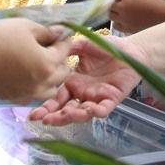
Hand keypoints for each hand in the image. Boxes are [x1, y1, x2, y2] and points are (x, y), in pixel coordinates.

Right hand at [0, 18, 72, 104]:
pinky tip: (28, 76)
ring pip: (51, 90)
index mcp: (48, 64)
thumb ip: (47, 32)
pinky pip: (33, 96)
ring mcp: (28, 93)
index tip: (62, 33)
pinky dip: (36, 87)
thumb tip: (60, 32)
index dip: (65, 39)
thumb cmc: (0, 38)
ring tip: (43, 65)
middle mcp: (42, 83)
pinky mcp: (14, 98)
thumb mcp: (26, 27)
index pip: (65, 51)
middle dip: (61, 60)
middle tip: (52, 48)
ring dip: (52, 78)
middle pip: (63, 73)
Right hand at [28, 35, 144, 124]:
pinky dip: (97, 112)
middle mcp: (82, 93)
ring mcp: (96, 97)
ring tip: (65, 114)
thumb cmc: (107, 48)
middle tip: (45, 120)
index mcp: (73, 82)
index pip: (56, 97)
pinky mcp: (112, 99)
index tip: (34, 113)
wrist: (130, 50)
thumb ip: (69, 47)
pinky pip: (103, 108)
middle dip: (55, 117)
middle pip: (66, 110)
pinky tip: (90, 111)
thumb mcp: (84, 44)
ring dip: (74, 116)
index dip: (46, 106)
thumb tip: (53, 44)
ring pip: (83, 112)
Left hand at [109, 0, 164, 33]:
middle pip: (107, 4)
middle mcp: (123, 9)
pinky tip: (122, 18)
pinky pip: (115, 25)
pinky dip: (116, 21)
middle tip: (114, 0)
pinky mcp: (127, 29)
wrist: (162, 16)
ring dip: (111, 11)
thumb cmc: (153, 2)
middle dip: (109, 1)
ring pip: (109, 15)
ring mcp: (124, 20)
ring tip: (118, 9)